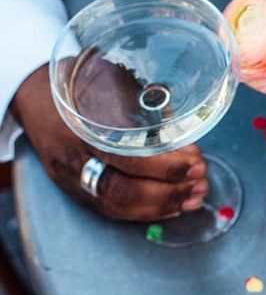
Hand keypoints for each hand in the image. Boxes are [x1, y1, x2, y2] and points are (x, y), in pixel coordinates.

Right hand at [11, 64, 208, 221]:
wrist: (37, 98)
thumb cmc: (81, 83)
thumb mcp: (112, 81)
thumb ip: (144, 105)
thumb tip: (184, 126)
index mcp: (83, 132)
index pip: (128, 159)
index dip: (165, 165)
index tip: (195, 159)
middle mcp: (75, 162)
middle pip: (124, 191)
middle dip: (169, 190)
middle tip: (200, 180)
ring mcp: (73, 180)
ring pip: (119, 206)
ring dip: (163, 205)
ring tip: (195, 196)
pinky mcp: (76, 191)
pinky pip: (111, 210)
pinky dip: (145, 213)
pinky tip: (173, 206)